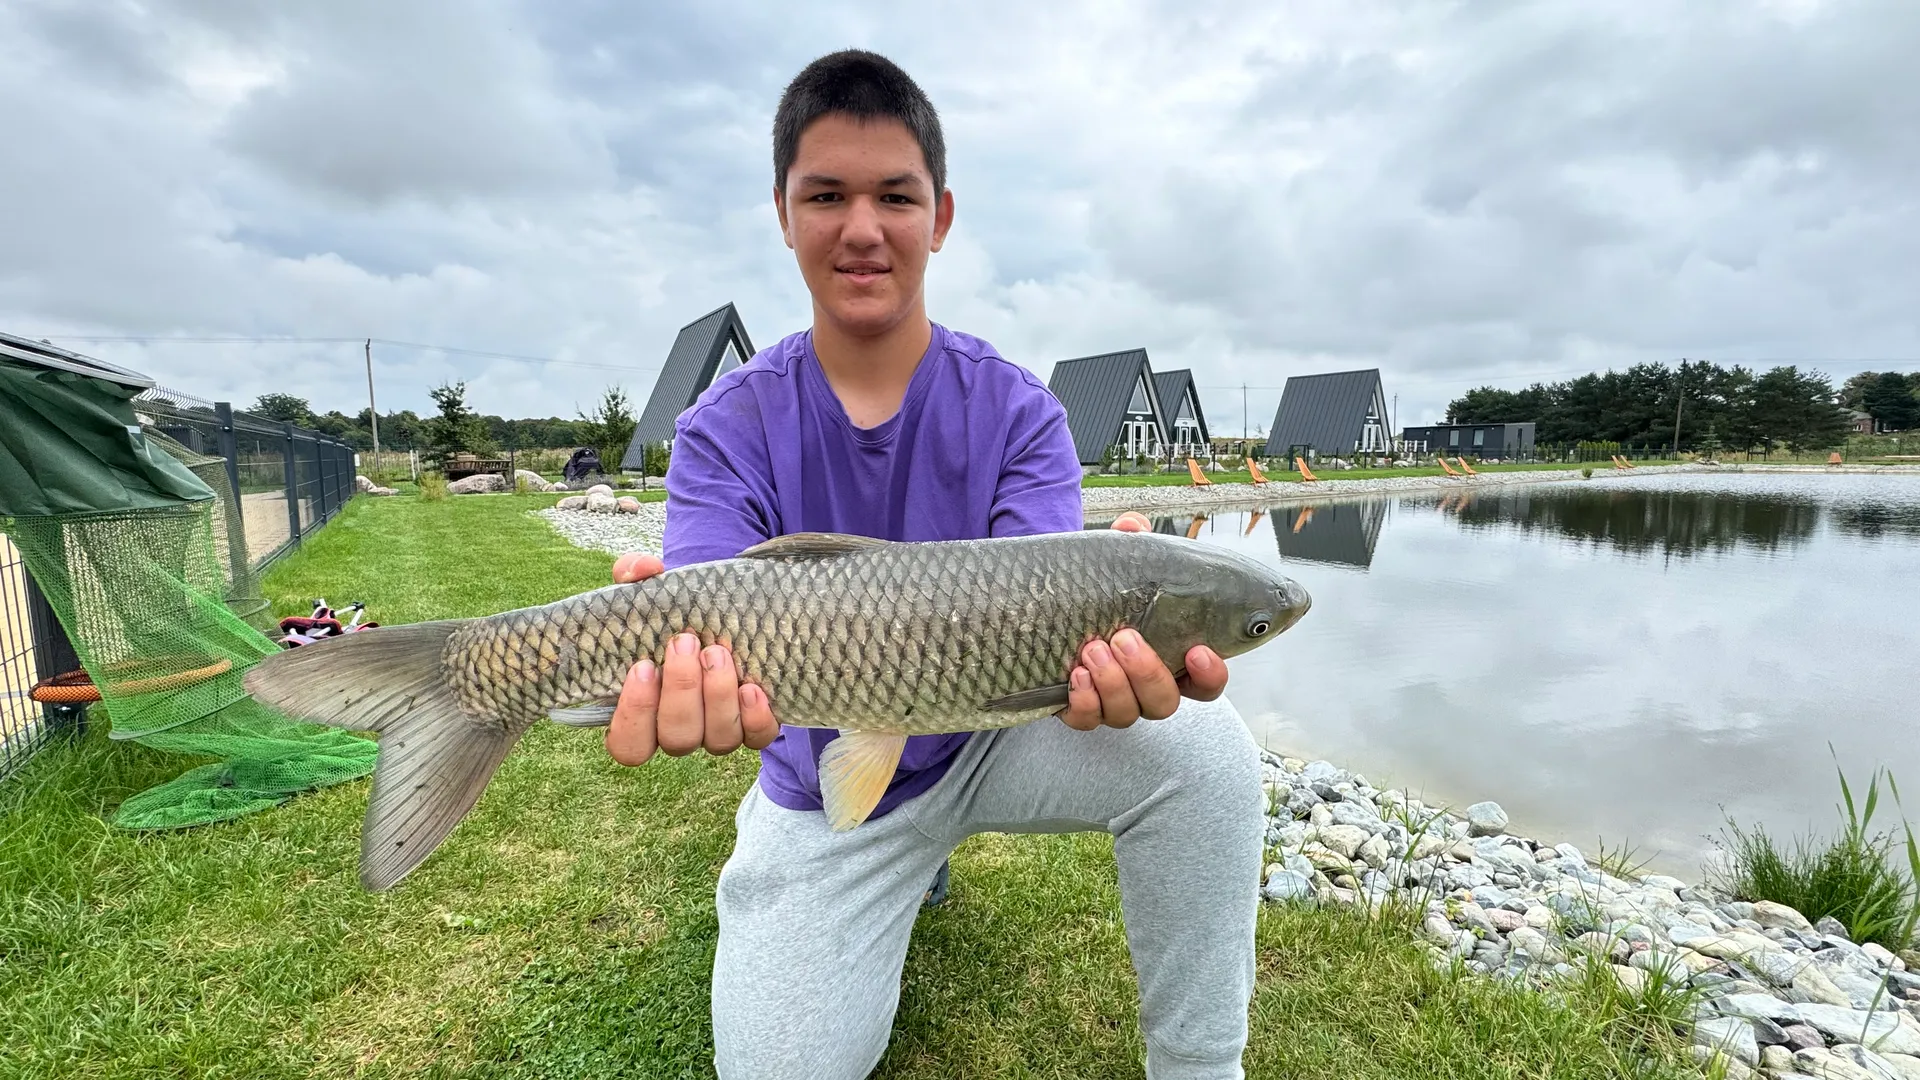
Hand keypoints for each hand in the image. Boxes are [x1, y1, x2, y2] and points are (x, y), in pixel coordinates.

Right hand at [603, 552, 779, 765]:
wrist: (724, 611)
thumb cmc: (676, 611)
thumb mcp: (651, 592)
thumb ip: (636, 576)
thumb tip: (643, 569)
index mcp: (644, 710)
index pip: (629, 745)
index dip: (634, 715)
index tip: (643, 667)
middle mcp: (680, 729)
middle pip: (676, 738)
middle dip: (682, 691)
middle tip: (686, 643)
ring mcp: (718, 731)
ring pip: (717, 740)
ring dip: (717, 696)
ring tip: (718, 652)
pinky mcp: (754, 725)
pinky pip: (758, 737)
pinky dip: (755, 717)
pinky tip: (753, 688)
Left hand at [1057, 512, 1229, 730]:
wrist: (1052, 612)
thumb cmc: (1101, 594)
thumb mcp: (1117, 567)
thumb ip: (1130, 545)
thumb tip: (1132, 526)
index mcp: (1172, 660)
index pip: (1206, 683)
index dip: (1210, 674)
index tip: (1199, 650)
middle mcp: (1147, 689)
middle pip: (1164, 702)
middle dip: (1146, 672)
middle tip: (1124, 637)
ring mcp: (1115, 703)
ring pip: (1127, 713)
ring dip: (1112, 682)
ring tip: (1092, 648)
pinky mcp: (1081, 710)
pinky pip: (1087, 720)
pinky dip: (1084, 702)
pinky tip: (1075, 675)